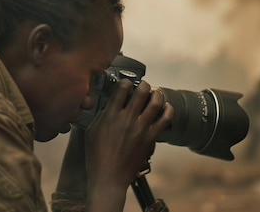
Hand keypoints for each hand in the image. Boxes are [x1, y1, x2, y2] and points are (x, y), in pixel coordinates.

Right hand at [84, 79, 172, 210]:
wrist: (109, 178)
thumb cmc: (96, 157)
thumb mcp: (91, 132)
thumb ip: (101, 116)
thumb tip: (109, 106)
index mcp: (110, 116)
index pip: (122, 89)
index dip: (125, 82)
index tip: (126, 83)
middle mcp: (127, 119)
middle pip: (141, 91)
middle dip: (143, 84)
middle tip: (142, 85)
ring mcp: (140, 128)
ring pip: (156, 102)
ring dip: (157, 94)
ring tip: (155, 93)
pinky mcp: (150, 138)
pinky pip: (165, 119)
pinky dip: (168, 110)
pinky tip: (166, 107)